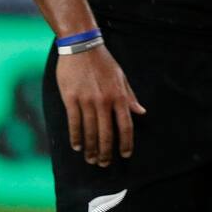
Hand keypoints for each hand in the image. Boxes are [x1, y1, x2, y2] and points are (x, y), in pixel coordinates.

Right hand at [55, 46, 145, 166]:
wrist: (82, 46)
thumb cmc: (104, 62)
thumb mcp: (121, 77)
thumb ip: (130, 97)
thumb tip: (141, 112)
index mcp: (119, 96)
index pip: (125, 126)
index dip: (126, 143)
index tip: (125, 155)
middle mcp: (104, 101)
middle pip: (106, 133)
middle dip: (106, 152)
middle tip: (103, 164)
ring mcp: (87, 100)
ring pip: (89, 131)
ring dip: (90, 148)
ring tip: (90, 159)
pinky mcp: (70, 98)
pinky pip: (74, 122)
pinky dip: (75, 136)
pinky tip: (76, 146)